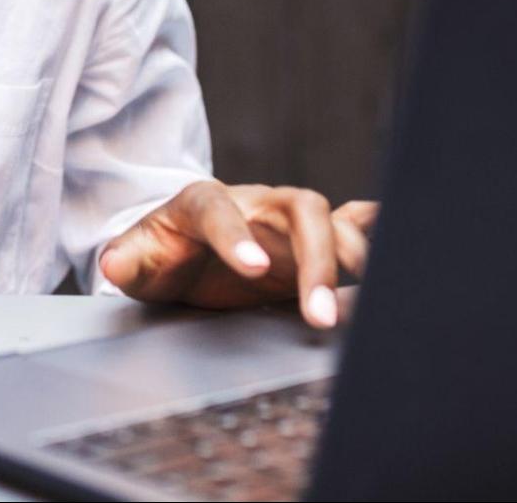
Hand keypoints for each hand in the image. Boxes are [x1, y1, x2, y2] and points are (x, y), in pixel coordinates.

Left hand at [97, 180, 378, 327]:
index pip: (219, 209)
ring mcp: (286, 217)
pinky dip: (377, 228)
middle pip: (299, 209)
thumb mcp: (138, 261)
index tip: (255, 270)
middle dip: (316, 259)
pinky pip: (353, 222)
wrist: (186, 252)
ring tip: (359, 306)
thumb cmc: (164, 256)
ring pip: (330, 221)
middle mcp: (255, 203)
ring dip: (350, 260)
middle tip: (319, 315)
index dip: (237, 236)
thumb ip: (128, 260)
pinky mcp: (310, 237)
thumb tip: (114, 263)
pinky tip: (402, 239)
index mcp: (203, 201)